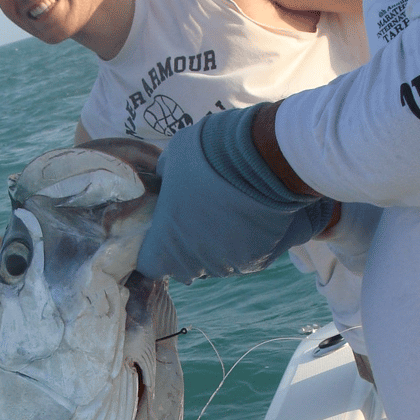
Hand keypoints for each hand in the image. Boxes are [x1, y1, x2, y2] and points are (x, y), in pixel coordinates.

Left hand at [136, 107, 334, 282]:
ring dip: (217, 246)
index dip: (153, 250)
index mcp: (168, 243)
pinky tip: (249, 219)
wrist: (269, 156)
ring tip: (227, 215)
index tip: (160, 234)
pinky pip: (245, 258)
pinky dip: (244, 244)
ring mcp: (231, 264)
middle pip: (186, 267)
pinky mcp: (260, 261)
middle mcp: (197, 262)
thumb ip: (166, 178)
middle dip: (188, 247)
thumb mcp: (174, 156)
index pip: (149, 264)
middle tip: (198, 217)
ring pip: (217, 264)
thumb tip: (166, 181)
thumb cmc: (212, 152)